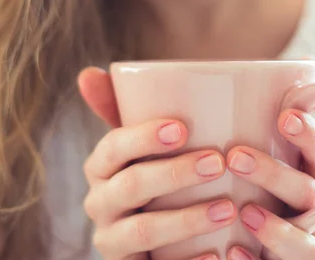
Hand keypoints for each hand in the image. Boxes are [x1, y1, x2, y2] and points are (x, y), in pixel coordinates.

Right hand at [78, 67, 236, 259]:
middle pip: (130, 186)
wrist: (155, 233)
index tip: (181, 128)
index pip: (113, 147)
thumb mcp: (140, 141)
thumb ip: (122, 107)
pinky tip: (216, 255)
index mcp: (101, 167)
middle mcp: (100, 203)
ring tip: (227, 208)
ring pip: (143, 231)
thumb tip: (88, 73)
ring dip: (186, 219)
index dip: (142, 137)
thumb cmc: (153, 169)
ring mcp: (114, 240)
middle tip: (217, 162)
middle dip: (174, 173)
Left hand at [225, 109, 314, 259]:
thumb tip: (272, 70)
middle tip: (234, 156)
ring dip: (278, 229)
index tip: (284, 116)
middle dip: (275, 174)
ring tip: (245, 212)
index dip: (309, 134)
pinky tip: (233, 251)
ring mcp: (309, 244)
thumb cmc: (262, 184)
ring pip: (309, 244)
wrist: (256, 238)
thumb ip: (264, 125)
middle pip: (311, 194)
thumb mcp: (267, 154)